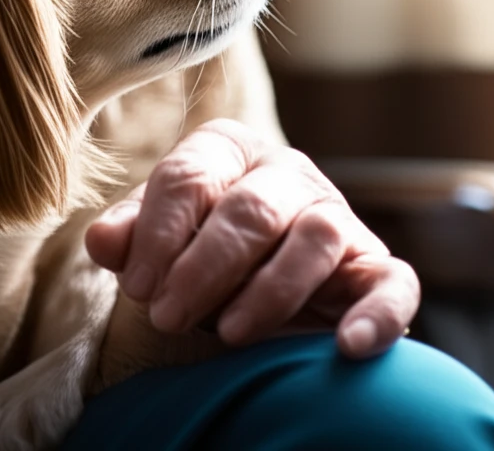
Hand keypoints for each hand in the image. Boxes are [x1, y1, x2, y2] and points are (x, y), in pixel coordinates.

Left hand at [85, 119, 419, 357]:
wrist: (250, 281)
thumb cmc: (194, 251)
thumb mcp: (156, 241)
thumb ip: (130, 237)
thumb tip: (100, 241)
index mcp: (228, 149)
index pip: (192, 174)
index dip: (160, 232)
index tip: (138, 286)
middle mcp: (286, 171)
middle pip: (251, 208)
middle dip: (204, 266)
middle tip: (167, 317)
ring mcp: (335, 214)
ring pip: (317, 235)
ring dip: (270, 290)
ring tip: (227, 334)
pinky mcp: (375, 265)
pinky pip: (393, 282)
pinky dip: (378, 314)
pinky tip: (347, 346)